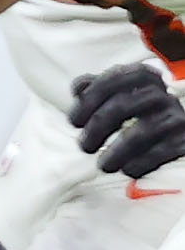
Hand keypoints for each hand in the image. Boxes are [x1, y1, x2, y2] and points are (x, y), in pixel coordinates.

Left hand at [71, 62, 184, 180]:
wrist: (178, 135)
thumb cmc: (140, 114)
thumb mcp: (120, 96)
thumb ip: (97, 90)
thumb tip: (79, 88)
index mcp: (143, 80)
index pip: (113, 80)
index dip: (88, 101)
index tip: (75, 123)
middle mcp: (162, 94)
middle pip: (121, 106)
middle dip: (96, 129)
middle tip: (85, 147)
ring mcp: (175, 117)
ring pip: (139, 134)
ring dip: (114, 154)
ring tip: (104, 165)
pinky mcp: (184, 141)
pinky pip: (157, 154)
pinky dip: (137, 165)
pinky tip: (128, 169)